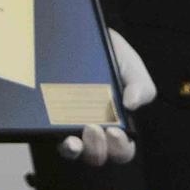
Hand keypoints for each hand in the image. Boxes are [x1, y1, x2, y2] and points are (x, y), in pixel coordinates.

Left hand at [58, 29, 157, 165]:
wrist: (82, 34)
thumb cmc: (111, 55)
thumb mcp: (131, 67)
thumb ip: (141, 86)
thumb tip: (132, 104)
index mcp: (117, 123)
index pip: (122, 149)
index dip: (120, 147)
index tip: (115, 131)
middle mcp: (93, 129)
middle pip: (96, 155)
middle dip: (97, 149)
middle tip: (93, 129)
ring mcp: (68, 125)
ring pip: (71, 151)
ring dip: (74, 150)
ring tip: (73, 138)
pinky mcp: (48, 117)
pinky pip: (48, 134)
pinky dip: (51, 135)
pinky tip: (54, 125)